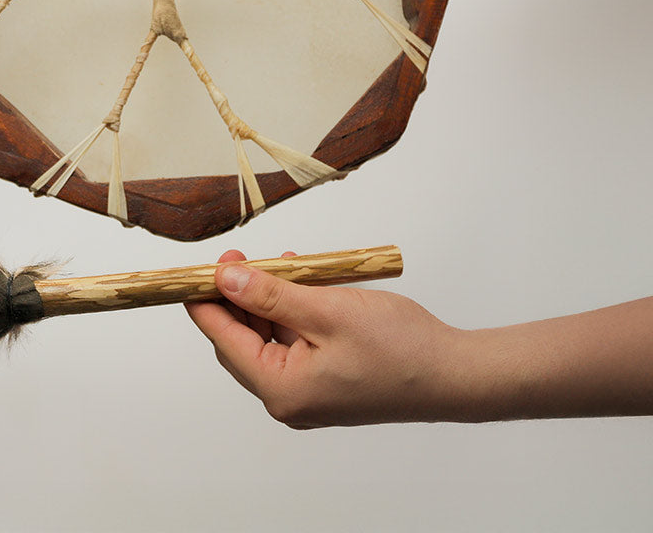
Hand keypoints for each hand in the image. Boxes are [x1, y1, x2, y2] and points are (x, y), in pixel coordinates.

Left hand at [188, 253, 652, 425]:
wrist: (454, 374)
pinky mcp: (325, 383)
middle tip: (244, 255)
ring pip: (268, 338)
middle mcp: (287, 398)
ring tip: (284, 264)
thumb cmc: (398, 347)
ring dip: (269, 300)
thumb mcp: (325, 310)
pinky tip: (303, 283)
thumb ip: (270, 295)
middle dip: (240, 294)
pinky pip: (293, 343)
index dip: (205, 296)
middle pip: (240, 339)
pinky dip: (292, 312)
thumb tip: (224, 278)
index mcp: (279, 388)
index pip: (220, 336)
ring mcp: (307, 393)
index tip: (197, 263)